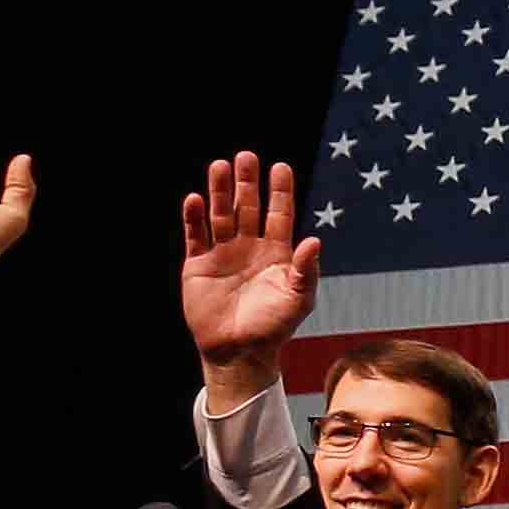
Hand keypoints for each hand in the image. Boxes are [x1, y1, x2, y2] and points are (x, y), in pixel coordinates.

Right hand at [177, 150, 321, 393]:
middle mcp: (249, 247)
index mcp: (276, 253)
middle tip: (247, 156)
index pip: (278, 214)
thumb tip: (314, 240)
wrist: (240, 352)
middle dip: (247, 183)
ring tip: (220, 166)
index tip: (280, 168)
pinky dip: (194, 218)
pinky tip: (195, 199)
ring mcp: (223, 254)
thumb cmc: (274, 327)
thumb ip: (307, 270)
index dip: (279, 192)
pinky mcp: (198, 265)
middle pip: (247, 207)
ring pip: (221, 215)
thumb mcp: (298, 298)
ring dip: (220, 192)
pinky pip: (195, 236)